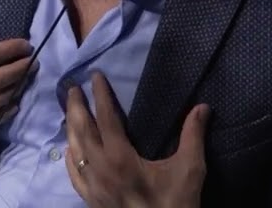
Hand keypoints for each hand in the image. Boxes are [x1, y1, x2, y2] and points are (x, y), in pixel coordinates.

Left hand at [65, 72, 208, 207]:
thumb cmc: (176, 205)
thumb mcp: (190, 170)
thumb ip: (193, 135)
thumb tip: (202, 107)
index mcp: (120, 158)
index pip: (105, 118)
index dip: (100, 95)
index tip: (95, 76)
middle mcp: (100, 169)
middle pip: (81, 130)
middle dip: (76, 107)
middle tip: (72, 88)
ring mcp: (92, 187)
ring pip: (74, 151)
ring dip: (70, 128)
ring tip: (69, 111)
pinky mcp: (91, 201)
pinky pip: (73, 176)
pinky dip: (69, 159)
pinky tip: (68, 151)